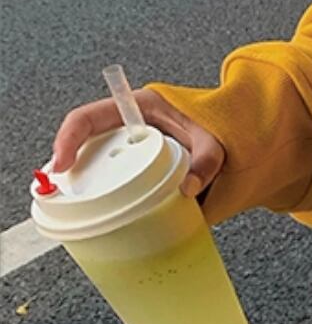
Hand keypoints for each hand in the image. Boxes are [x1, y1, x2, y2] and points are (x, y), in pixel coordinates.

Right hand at [51, 88, 226, 200]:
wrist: (239, 136)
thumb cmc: (222, 129)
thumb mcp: (216, 141)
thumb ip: (208, 160)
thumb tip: (188, 189)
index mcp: (139, 108)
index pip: (89, 117)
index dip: (68, 139)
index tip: (62, 165)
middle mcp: (130, 128)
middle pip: (88, 145)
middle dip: (70, 168)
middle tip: (60, 194)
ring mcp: (134, 149)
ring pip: (100, 165)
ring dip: (87, 184)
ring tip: (75, 208)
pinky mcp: (143, 168)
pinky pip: (120, 180)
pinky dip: (111, 196)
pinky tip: (107, 215)